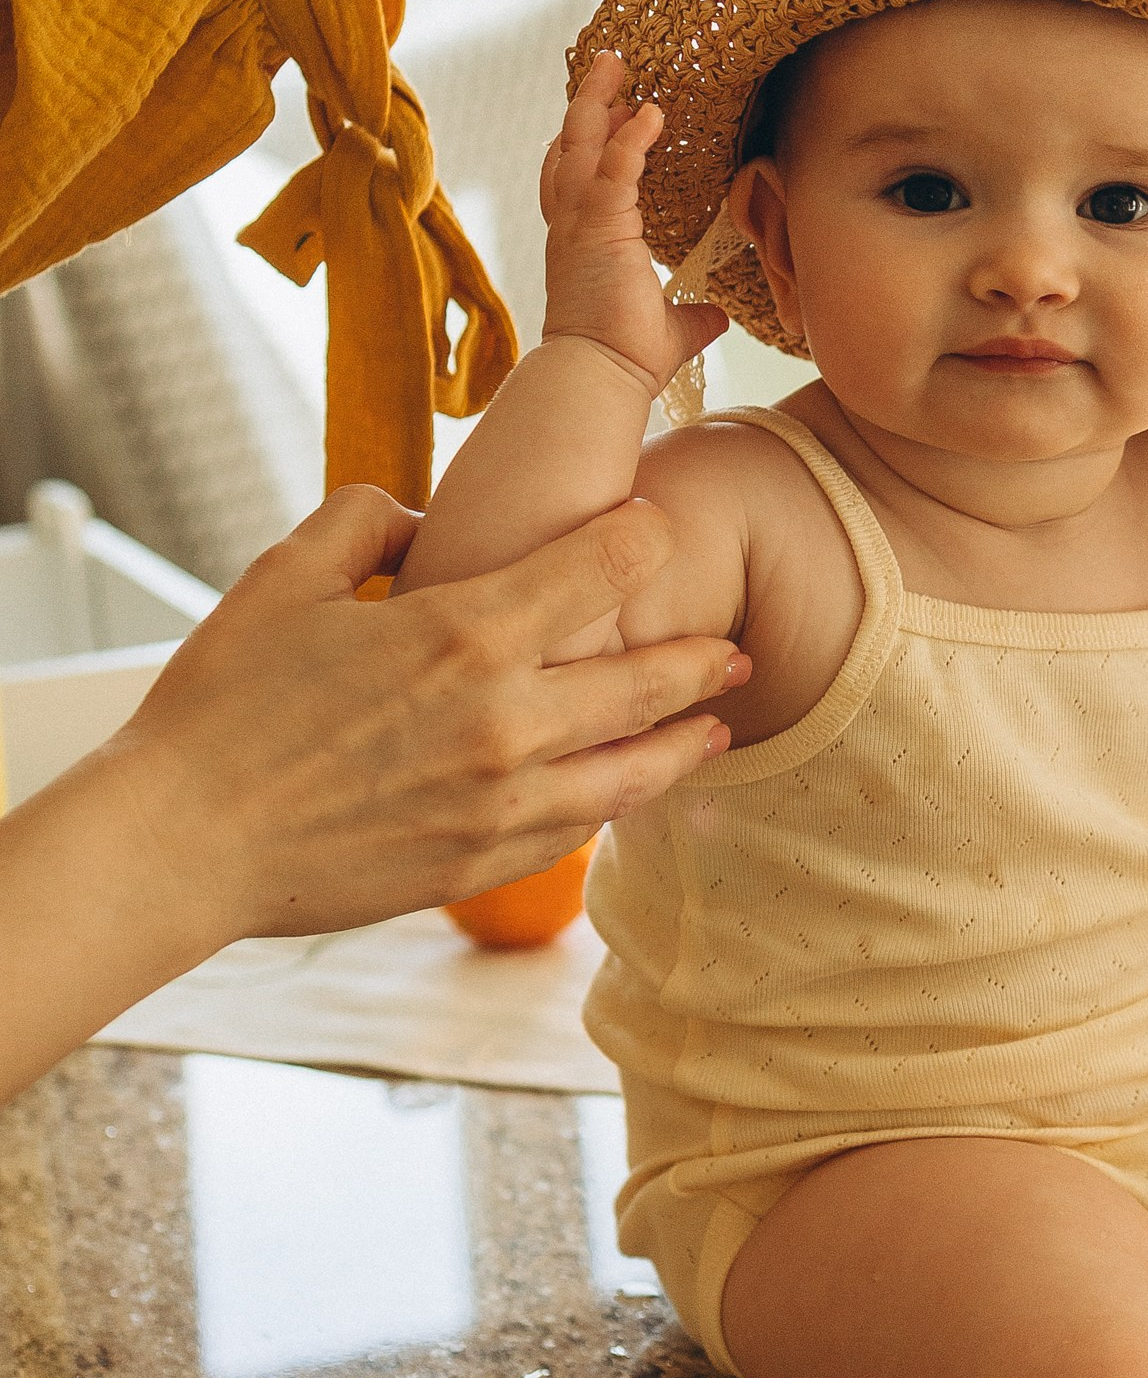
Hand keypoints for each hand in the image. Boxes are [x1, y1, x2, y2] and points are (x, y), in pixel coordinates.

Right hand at [119, 484, 746, 937]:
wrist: (183, 840)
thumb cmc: (222, 705)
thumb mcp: (284, 577)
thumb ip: (364, 522)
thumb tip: (420, 514)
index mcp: (466, 632)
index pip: (603, 566)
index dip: (640, 538)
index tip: (654, 530)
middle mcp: (506, 720)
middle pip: (647, 679)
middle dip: (701, 660)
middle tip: (734, 653)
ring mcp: (502, 803)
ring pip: (631, 771)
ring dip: (683, 744)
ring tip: (716, 729)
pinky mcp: (481, 864)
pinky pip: (575, 830)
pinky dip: (613, 806)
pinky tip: (627, 793)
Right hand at [539, 53, 724, 391]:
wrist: (601, 374)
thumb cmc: (625, 357)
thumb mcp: (670, 328)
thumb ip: (692, 315)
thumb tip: (717, 315)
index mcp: (582, 241)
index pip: (576, 177)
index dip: (590, 143)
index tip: (614, 114)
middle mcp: (571, 224)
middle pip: (571, 145)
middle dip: (590, 103)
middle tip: (611, 66)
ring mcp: (578, 222)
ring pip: (581, 142)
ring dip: (599, 99)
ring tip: (618, 62)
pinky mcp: (597, 225)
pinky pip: (614, 167)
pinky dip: (633, 137)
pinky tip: (653, 112)